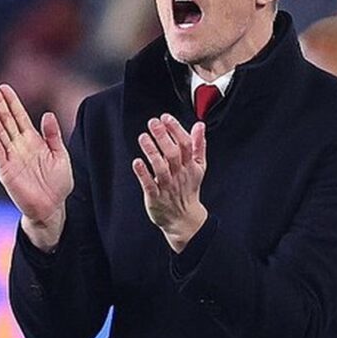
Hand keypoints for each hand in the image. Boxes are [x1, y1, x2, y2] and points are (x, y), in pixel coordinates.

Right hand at [0, 83, 71, 249]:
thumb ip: (53, 136)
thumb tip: (47, 114)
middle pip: (6, 120)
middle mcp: (19, 146)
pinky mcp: (6, 170)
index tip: (4, 87)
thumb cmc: (58, 183)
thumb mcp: (60, 156)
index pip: (19, 116)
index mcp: (33, 140)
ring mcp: (11, 157)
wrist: (52, 208)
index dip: (12, 101)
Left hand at [132, 114, 207, 252]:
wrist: (183, 219)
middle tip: (153, 122)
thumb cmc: (188, 189)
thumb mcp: (198, 167)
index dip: (176, 129)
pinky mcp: (155, 197)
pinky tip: (136, 162)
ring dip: (151, 152)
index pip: (185, 144)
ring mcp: (167, 186)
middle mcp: (179, 175)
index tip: (166, 117)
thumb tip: (199, 125)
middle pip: (173, 154)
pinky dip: (143, 174)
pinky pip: (149, 185)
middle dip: (163, 137)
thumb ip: (198, 145)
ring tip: (143, 137)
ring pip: (160, 168)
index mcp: (189, 166)